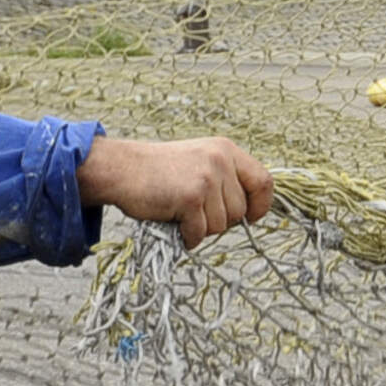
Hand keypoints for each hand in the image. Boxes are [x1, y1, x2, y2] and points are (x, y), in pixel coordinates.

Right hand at [78, 134, 271, 246]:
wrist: (121, 168)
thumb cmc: (159, 171)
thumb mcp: (200, 160)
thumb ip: (226, 178)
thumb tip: (249, 211)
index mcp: (226, 150)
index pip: (264, 182)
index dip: (260, 205)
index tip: (250, 217)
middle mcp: (220, 160)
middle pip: (240, 211)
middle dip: (219, 221)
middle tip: (194, 212)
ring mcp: (206, 178)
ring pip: (221, 225)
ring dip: (201, 228)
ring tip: (180, 211)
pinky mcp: (190, 197)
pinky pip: (200, 233)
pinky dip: (187, 236)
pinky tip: (173, 222)